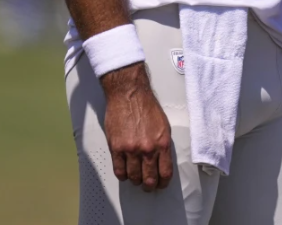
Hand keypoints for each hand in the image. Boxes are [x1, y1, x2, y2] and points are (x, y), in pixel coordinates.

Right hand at [101, 63, 173, 191]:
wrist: (129, 95)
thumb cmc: (146, 107)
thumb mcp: (163, 125)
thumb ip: (162, 144)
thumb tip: (161, 160)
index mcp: (162, 143)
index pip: (165, 172)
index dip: (163, 182)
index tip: (161, 185)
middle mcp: (147, 149)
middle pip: (149, 178)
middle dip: (149, 185)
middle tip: (148, 186)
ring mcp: (130, 150)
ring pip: (133, 177)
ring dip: (135, 181)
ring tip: (136, 179)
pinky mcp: (116, 148)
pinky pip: (119, 170)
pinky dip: (122, 175)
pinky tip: (125, 173)